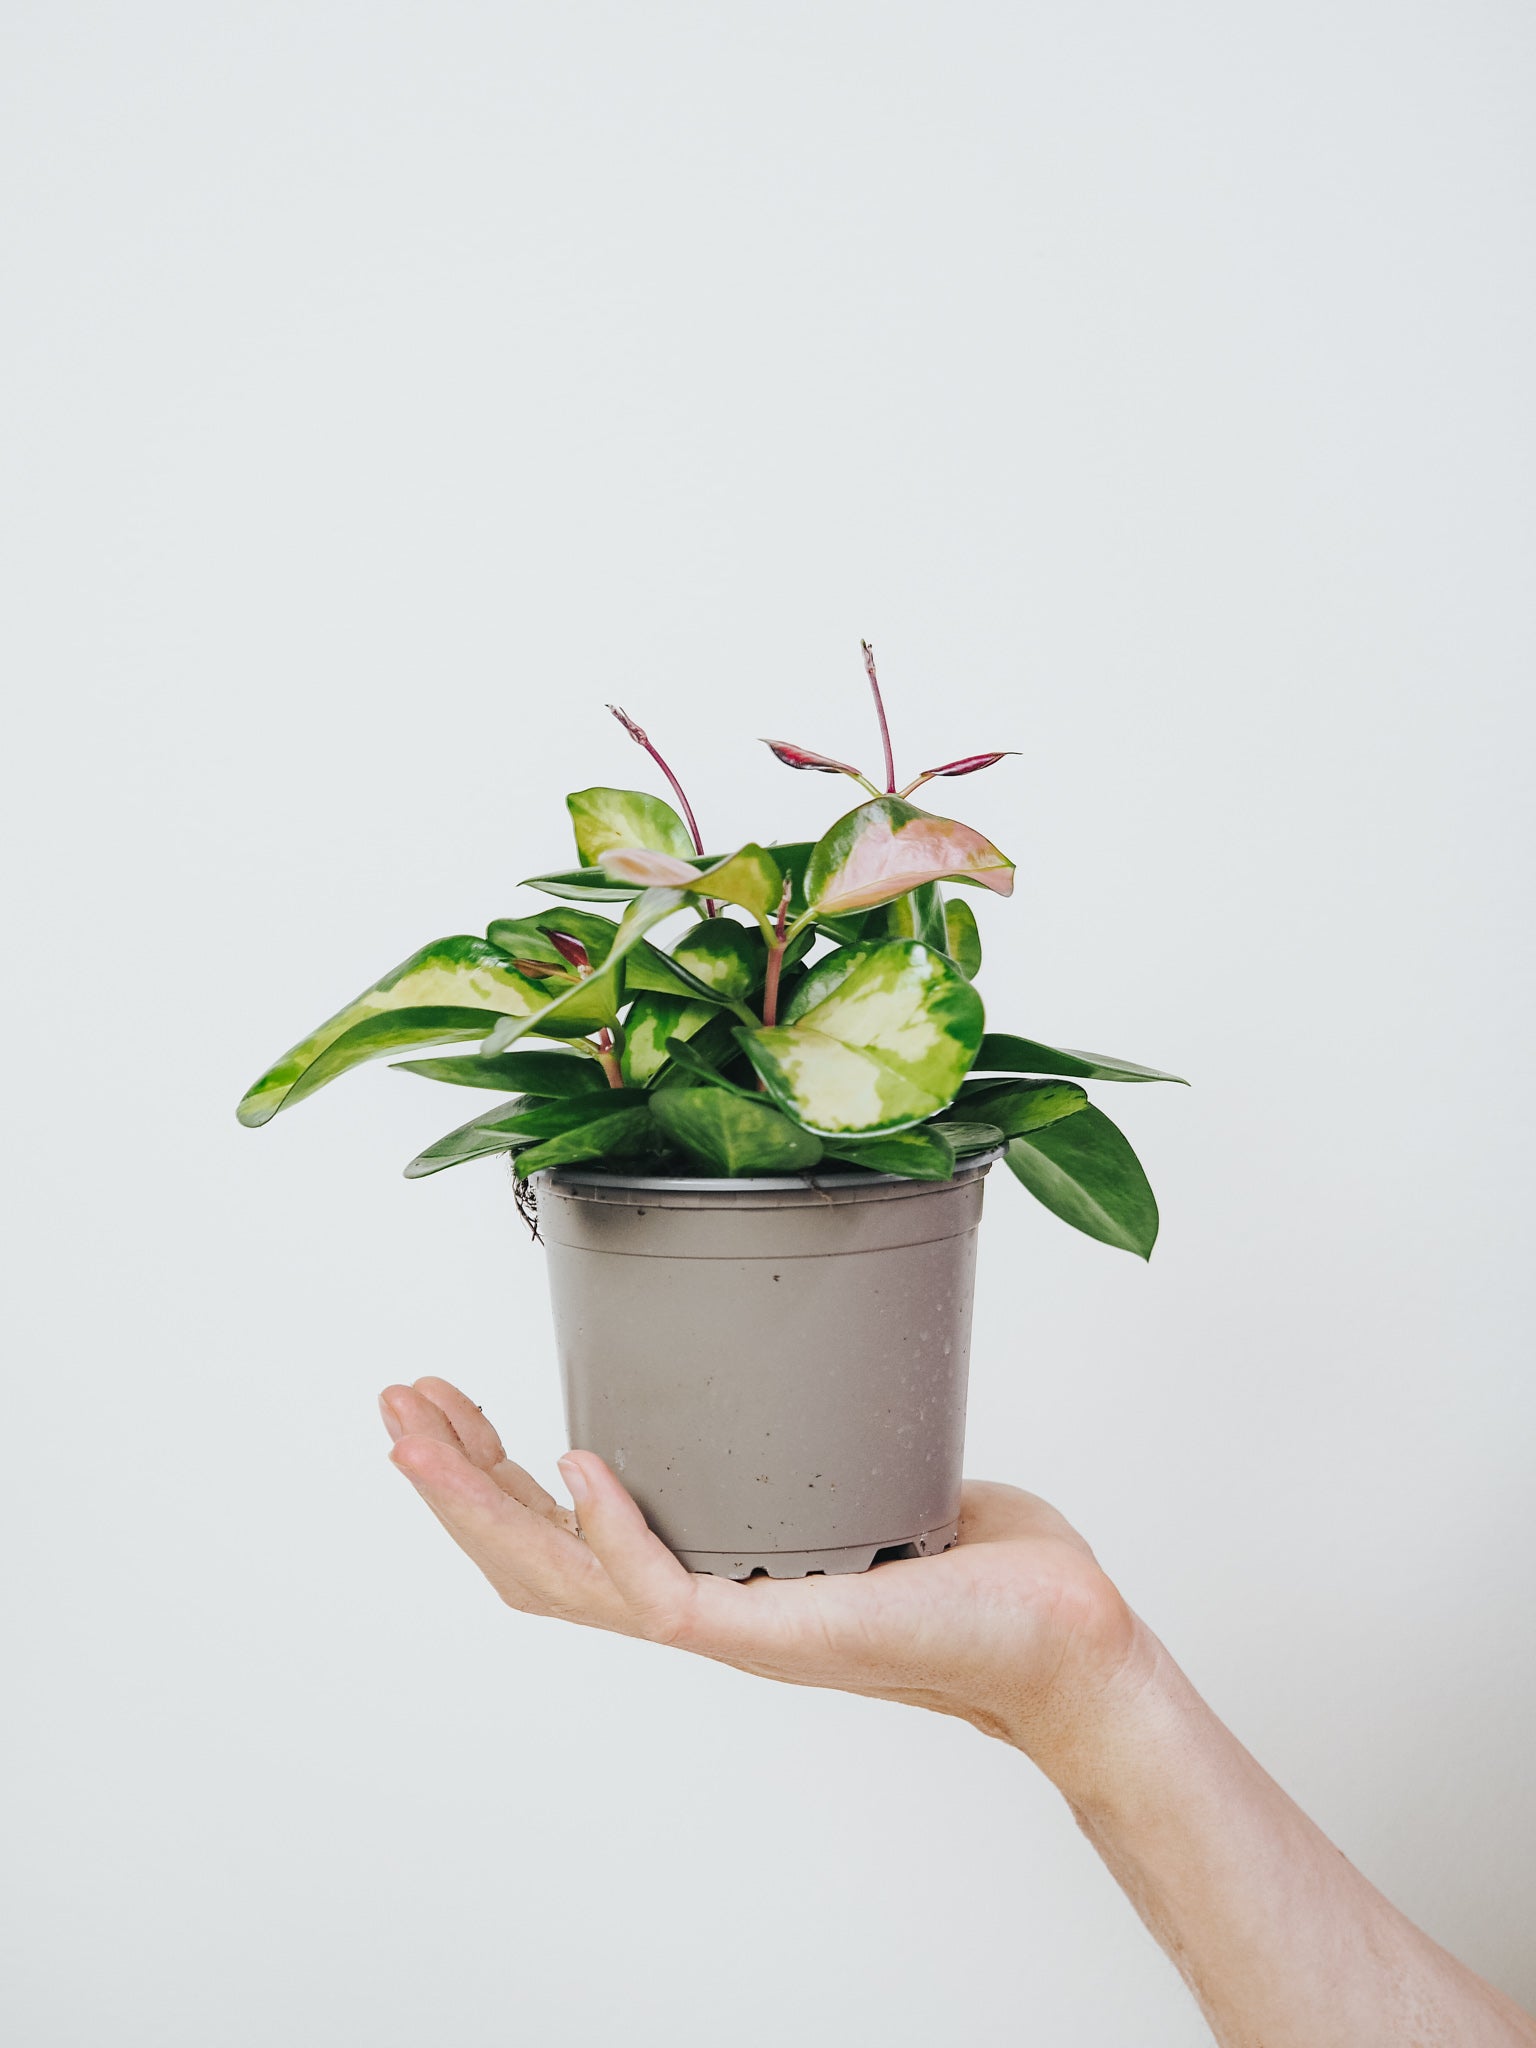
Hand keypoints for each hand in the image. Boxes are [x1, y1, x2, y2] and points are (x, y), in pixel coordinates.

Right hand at [379, 1376, 1147, 1773]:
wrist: (1060, 1637)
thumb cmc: (977, 1564)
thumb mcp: (859, 1470)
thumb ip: (797, 1432)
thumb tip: (778, 1351)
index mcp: (708, 1573)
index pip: (564, 1537)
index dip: (491, 1476)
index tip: (448, 1401)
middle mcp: (700, 1607)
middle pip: (534, 1562)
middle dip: (452, 1481)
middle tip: (395, 1404)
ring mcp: (729, 1626)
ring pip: (564, 1581)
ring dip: (481, 1503)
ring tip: (422, 1427)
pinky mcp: (771, 1631)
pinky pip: (659, 1590)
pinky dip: (606, 1528)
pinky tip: (570, 1457)